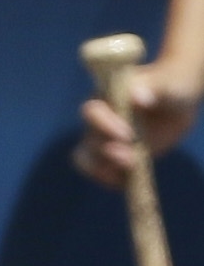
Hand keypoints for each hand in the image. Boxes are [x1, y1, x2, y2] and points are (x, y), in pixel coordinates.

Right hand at [78, 55, 203, 188]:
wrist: (177, 101)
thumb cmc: (168, 85)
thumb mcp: (165, 84)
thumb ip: (153, 88)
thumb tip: (138, 96)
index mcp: (105, 99)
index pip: (92, 112)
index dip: (104, 125)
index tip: (127, 134)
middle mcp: (101, 121)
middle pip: (88, 140)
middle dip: (105, 153)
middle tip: (130, 158)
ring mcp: (108, 141)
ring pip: (88, 158)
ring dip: (103, 170)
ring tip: (127, 173)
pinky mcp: (120, 157)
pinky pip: (106, 173)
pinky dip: (114, 181)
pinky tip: (132, 181)